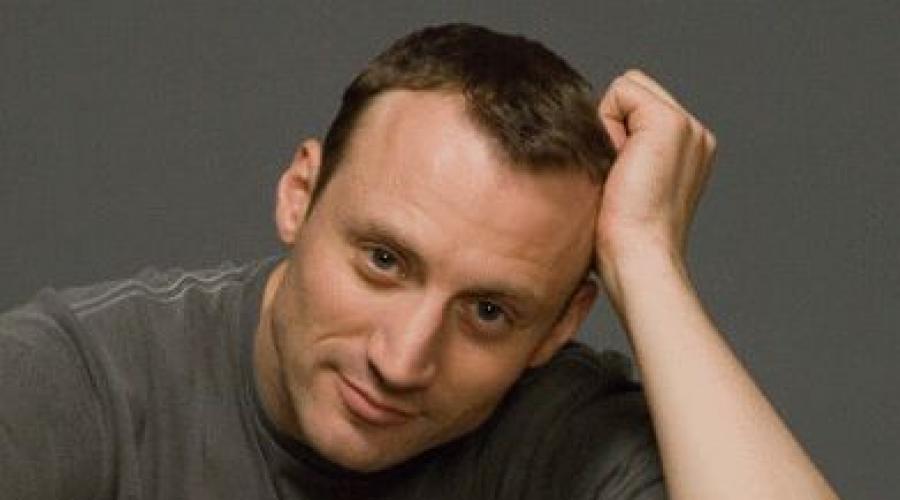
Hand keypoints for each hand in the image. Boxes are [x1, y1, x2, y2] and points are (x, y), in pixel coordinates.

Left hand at [595, 70, 715, 299]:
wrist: (638, 258)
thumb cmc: (620, 239)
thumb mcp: (620, 186)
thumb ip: (619, 154)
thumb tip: (588, 134)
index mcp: (687, 150)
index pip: (636, 107)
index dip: (613, 133)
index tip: (619, 181)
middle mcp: (695, 134)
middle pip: (631, 91)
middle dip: (611, 125)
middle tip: (618, 178)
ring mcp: (688, 126)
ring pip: (627, 89)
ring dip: (609, 127)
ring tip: (619, 174)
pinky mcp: (671, 122)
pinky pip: (621, 91)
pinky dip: (607, 124)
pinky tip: (620, 166)